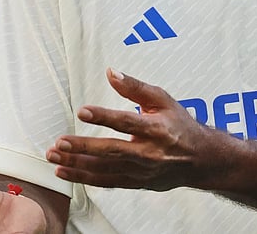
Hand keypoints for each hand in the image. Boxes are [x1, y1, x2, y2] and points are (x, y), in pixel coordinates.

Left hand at [46, 68, 217, 190]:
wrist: (202, 160)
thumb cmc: (181, 126)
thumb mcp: (163, 100)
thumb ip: (135, 87)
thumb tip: (112, 73)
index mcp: (157, 129)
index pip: (127, 123)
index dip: (104, 117)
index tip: (83, 111)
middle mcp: (149, 153)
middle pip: (112, 151)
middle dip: (83, 148)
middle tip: (60, 143)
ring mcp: (141, 171)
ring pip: (105, 170)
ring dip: (77, 164)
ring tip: (54, 156)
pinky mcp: (136, 182)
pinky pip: (106, 182)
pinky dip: (84, 178)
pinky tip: (65, 172)